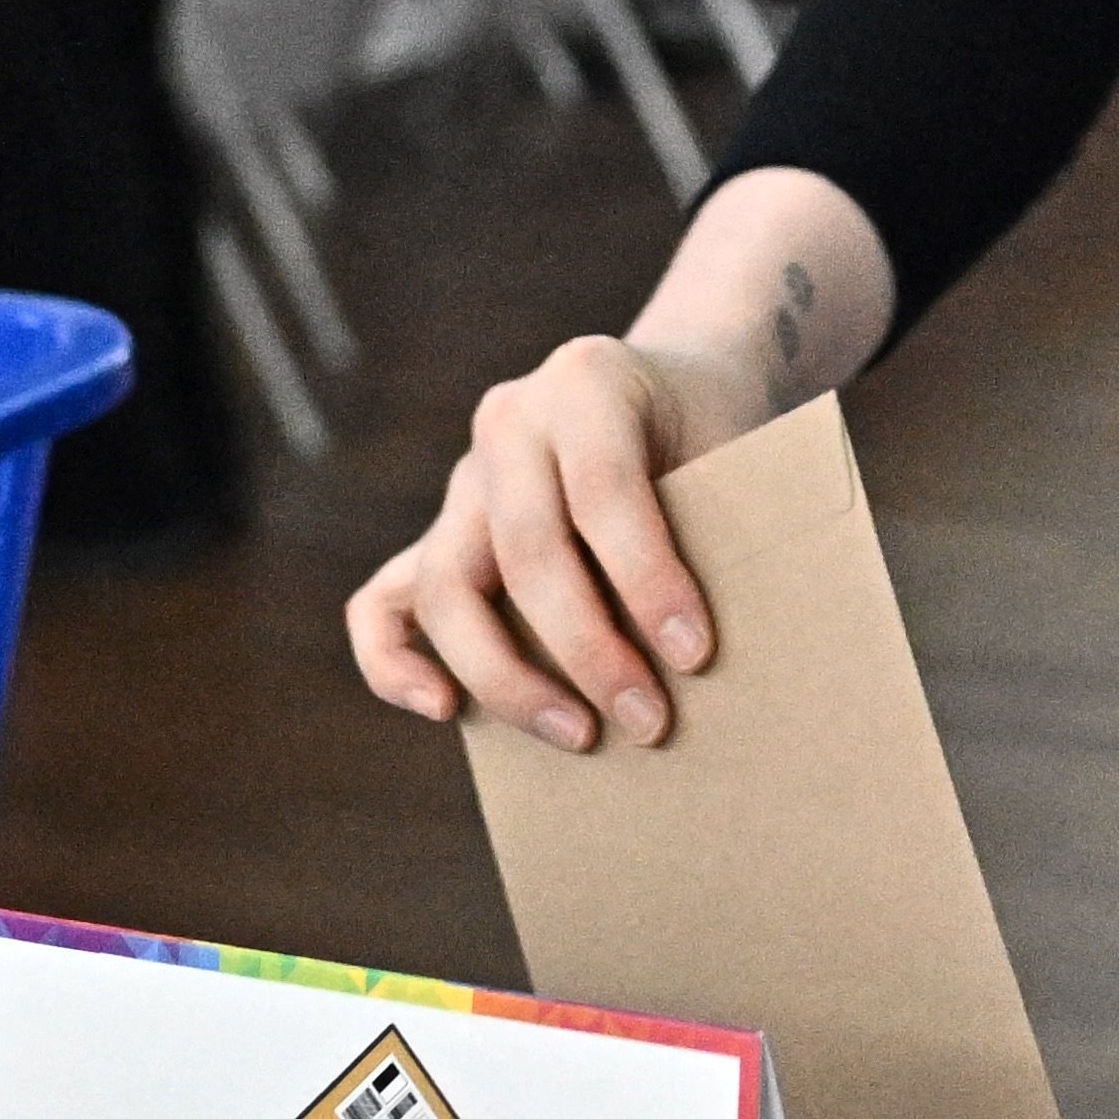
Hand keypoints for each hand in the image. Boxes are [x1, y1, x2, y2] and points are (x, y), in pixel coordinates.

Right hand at [345, 332, 767, 751]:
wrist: (677, 389)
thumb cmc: (718, 434)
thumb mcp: (737, 447)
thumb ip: (721, 525)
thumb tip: (708, 658)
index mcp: (586, 383)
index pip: (603, 491)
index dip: (647, 581)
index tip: (695, 655)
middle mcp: (510, 423)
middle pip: (525, 551)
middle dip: (587, 650)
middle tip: (649, 722)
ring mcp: (464, 479)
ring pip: (446, 586)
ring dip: (507, 677)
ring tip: (579, 735)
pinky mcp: (438, 534)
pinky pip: (381, 601)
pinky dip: (394, 662)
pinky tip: (445, 711)